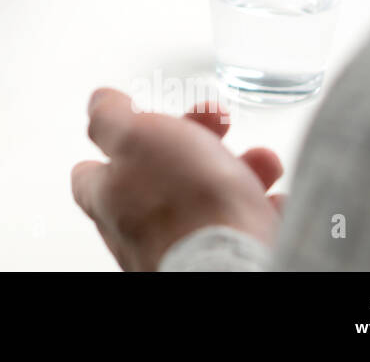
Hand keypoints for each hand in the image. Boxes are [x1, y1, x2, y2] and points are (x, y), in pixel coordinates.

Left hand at [71, 89, 282, 270]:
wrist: (238, 266)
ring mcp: (178, 252)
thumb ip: (110, 117)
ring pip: (205, 203)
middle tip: (218, 122)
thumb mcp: (136, 135)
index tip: (142, 120)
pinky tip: (277, 202)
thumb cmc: (185, 203)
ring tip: (264, 162)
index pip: (92, 172)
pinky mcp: (219, 265)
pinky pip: (239, 234)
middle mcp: (136, 234)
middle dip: (194, 144)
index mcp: (109, 200)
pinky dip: (259, 212)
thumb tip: (99, 102)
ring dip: (237, 173)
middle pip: (159, 179)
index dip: (116, 141)